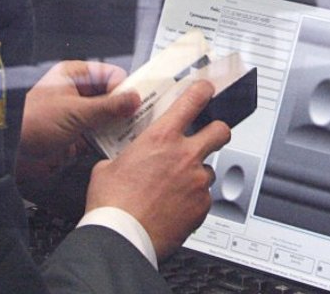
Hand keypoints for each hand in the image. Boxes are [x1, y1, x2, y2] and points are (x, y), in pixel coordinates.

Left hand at [18, 61, 136, 181]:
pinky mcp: (76, 134)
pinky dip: (109, 140)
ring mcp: (77, 114)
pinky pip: (100, 134)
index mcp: (74, 75)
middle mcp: (77, 92)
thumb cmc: (31, 121)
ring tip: (133, 133)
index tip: (138, 103)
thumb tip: (135, 98)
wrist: (9, 151)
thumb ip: (109, 106)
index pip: (111, 76)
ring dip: (118, 126)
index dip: (125, 89)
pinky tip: (118, 145)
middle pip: (111, 97)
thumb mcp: (76, 111)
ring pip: (107, 117)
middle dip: (124, 109)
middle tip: (141, 119)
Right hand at [86, 80, 231, 259]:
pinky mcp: (202, 206)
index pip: (192, 101)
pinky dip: (194, 201)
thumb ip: (127, 156)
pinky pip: (204, 197)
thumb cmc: (112, 205)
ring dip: (197, 175)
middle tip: (208, 136)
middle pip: (220, 131)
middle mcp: (185, 156)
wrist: (121, 238)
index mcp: (161, 138)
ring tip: (176, 188)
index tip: (206, 90)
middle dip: (217, 131)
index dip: (203, 91)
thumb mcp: (109, 167)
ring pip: (209, 170)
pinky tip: (176, 207)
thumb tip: (127, 158)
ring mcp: (197, 181)